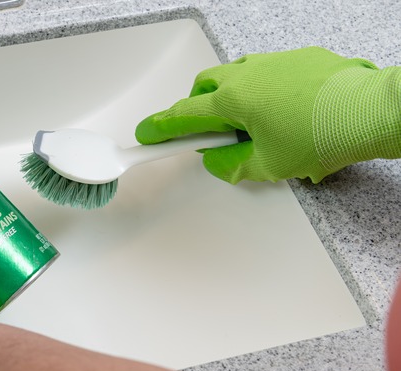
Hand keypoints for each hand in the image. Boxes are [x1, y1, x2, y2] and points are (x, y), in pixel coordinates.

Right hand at [135, 47, 400, 182]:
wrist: (369, 111)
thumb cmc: (323, 134)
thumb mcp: (268, 165)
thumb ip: (233, 166)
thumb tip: (219, 162)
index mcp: (233, 101)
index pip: (184, 116)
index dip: (161, 128)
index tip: (146, 134)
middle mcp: (249, 75)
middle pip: (204, 87)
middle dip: (196, 107)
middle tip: (207, 132)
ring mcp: (274, 63)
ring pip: (235, 74)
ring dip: (229, 96)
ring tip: (248, 122)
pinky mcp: (299, 59)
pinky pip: (267, 70)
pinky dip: (261, 89)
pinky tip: (281, 110)